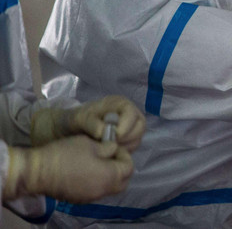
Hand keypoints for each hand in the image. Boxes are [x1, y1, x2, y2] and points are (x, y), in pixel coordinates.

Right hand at [5, 135, 133, 202]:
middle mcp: (102, 190)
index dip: (124, 155)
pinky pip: (96, 192)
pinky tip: (87, 171)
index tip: (113, 147)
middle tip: (110, 156)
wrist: (37, 171)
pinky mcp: (78, 199)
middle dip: (121, 168)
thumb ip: (108, 147)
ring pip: (110, 188)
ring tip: (98, 162)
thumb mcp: (90, 144)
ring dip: (110, 176)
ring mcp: (90, 197)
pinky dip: (98, 182)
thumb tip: (114, 149)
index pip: (129, 168)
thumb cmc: (65, 154)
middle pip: (122, 182)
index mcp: (109, 176)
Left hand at [31, 95, 145, 151]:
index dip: (126, 127)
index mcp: (120, 104)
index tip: (113, 137)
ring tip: (108, 148)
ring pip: (137, 138)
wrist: (68, 129)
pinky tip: (108, 151)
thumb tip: (104, 132)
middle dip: (127, 138)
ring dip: (125, 146)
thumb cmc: (75, 120)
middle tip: (111, 145)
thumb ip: (91, 123)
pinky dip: (122, 151)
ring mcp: (128, 127)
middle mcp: (128, 114)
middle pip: (140, 127)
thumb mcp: (80, 119)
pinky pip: (131, 146)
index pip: (133, 114)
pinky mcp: (125, 138)